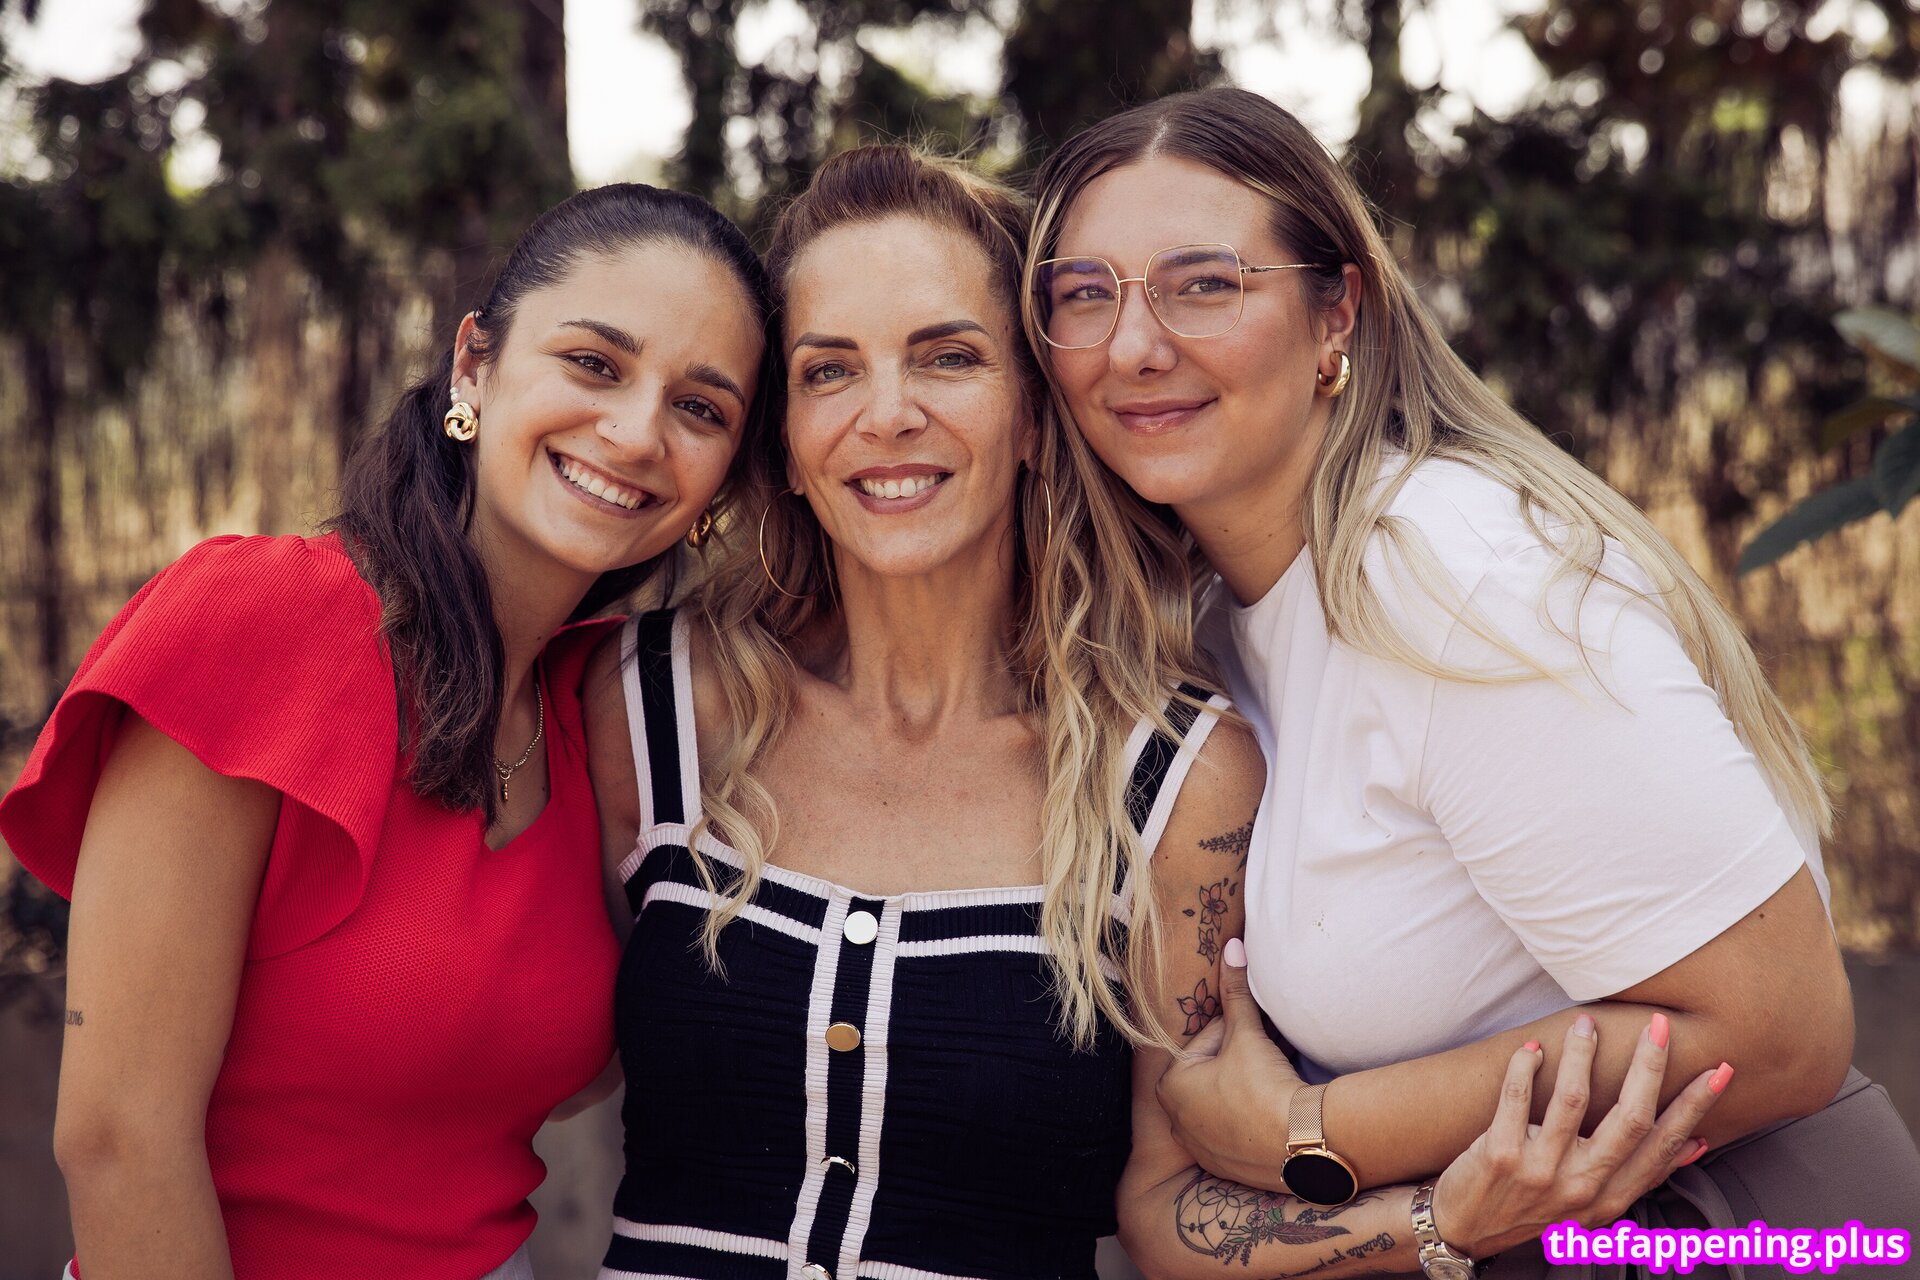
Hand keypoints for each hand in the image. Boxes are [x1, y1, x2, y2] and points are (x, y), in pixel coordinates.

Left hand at [1156, 937, 1305, 1187]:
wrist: (1301, 1145)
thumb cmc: (1263, 1086)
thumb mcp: (1246, 1034)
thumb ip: (1236, 991)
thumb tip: (1231, 946)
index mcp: (1170, 1085)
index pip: (1205, 1043)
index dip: (1236, 1033)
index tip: (1258, 1036)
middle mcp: (1176, 1120)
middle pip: (1212, 1073)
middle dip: (1239, 1060)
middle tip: (1268, 1056)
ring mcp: (1200, 1148)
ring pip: (1224, 1102)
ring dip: (1245, 1088)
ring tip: (1274, 1082)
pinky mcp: (1225, 1169)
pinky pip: (1236, 1133)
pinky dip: (1251, 1120)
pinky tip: (1274, 1114)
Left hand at [1430, 1012, 1727, 1258]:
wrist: (1463, 1229)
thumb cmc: (1528, 1208)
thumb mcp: (1593, 1204)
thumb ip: (1640, 1174)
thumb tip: (1695, 1144)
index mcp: (1610, 1198)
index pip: (1663, 1147)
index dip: (1693, 1108)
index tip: (1718, 1073)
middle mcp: (1582, 1187)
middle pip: (1630, 1119)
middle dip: (1650, 1067)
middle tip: (1660, 1026)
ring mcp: (1541, 1171)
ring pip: (1573, 1100)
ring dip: (1583, 1054)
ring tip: (1587, 1024)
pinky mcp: (1500, 1153)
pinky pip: (1517, 1096)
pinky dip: (1525, 1066)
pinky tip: (1533, 1048)